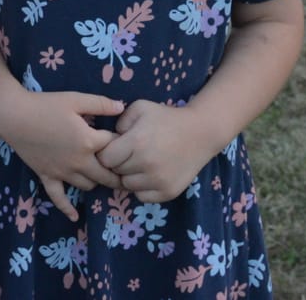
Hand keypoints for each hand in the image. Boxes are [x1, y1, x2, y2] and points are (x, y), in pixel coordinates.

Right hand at [0, 90, 124, 220]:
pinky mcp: (47, 177)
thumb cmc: (45, 105)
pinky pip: (58, 197)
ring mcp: (63, 172)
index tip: (121, 139)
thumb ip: (100, 103)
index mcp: (89, 141)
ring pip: (88, 185)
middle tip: (124, 172)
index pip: (114, 146)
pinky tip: (74, 216)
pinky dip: (66, 208)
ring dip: (96, 181)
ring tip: (100, 176)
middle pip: (106, 175)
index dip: (120, 141)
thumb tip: (122, 107)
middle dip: (117, 173)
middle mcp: (79, 162)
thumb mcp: (75, 99)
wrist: (15, 115)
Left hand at [97, 100, 216, 202]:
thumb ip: (120, 121)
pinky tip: (149, 174)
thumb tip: (110, 139)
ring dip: (129, 176)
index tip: (115, 147)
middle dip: (118, 164)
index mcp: (136, 142)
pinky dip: (142, 188)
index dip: (106, 152)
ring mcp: (158, 181)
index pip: (105, 158)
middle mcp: (146, 164)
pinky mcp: (168, 192)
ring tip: (140, 163)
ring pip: (127, 186)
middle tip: (129, 154)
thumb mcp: (140, 108)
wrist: (200, 133)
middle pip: (115, 172)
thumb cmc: (166, 118)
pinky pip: (142, 197)